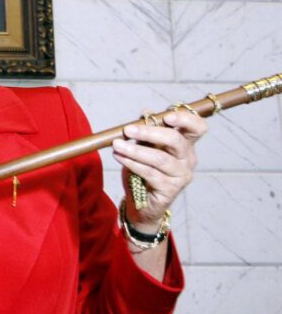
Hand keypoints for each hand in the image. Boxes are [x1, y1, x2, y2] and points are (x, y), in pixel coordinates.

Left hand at [113, 109, 206, 230]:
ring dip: (135, 150)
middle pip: (175, 140)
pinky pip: (150, 173)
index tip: (167, 116)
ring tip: (117, 145)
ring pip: (159, 158)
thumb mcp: (146, 145)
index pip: (197, 128)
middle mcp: (188, 159)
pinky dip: (132, 163)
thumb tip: (146, 112)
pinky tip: (119, 157)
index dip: (186, 120)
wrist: (142, 201)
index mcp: (185, 143)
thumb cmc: (145, 168)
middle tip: (128, 130)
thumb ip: (148, 129)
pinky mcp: (170, 189)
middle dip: (149, 133)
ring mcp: (181, 175)